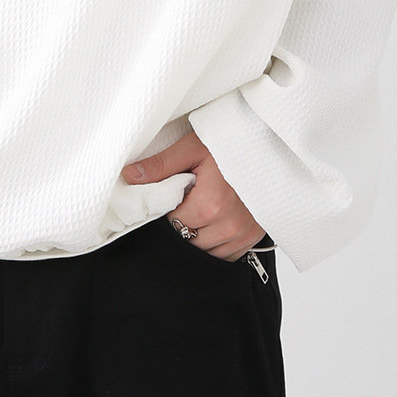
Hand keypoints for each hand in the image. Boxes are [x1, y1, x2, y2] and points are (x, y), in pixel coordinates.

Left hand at [121, 128, 266, 260]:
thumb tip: (130, 177)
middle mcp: (229, 226)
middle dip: (183, 223)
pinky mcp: (254, 237)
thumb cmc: (229, 142)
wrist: (266, 141)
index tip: (175, 193)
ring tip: (204, 206)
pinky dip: (217, 242)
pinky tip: (217, 219)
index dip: (169, 209)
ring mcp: (244, 234)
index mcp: (210, 205)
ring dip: (200, 235)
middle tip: (189, 197)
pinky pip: (227, 255)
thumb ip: (160, 165)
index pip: (172, 224)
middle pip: (188, 241)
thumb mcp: (191, 147)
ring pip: (206, 252)